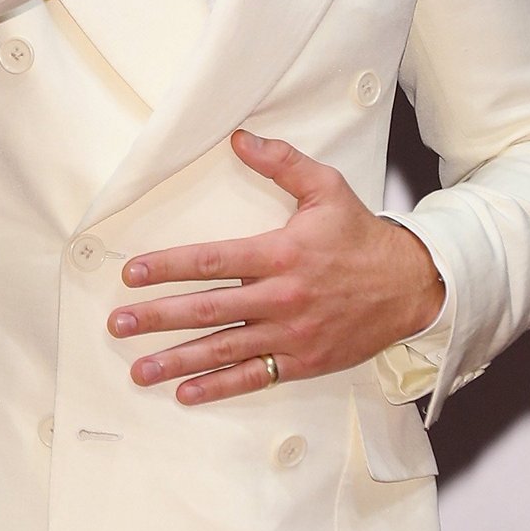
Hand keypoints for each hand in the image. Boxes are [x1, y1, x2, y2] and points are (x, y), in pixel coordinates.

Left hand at [107, 130, 444, 405]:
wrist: (411, 286)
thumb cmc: (362, 236)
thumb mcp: (326, 188)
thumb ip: (281, 162)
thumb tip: (240, 137)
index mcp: (281, 253)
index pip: (211, 261)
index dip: (167, 267)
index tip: (131, 273)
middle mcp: (281, 297)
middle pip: (207, 310)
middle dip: (157, 318)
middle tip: (118, 324)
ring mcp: (291, 335)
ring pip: (224, 349)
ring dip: (177, 360)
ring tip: (139, 369)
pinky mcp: (303, 361)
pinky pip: (254, 377)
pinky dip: (218, 387)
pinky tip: (185, 393)